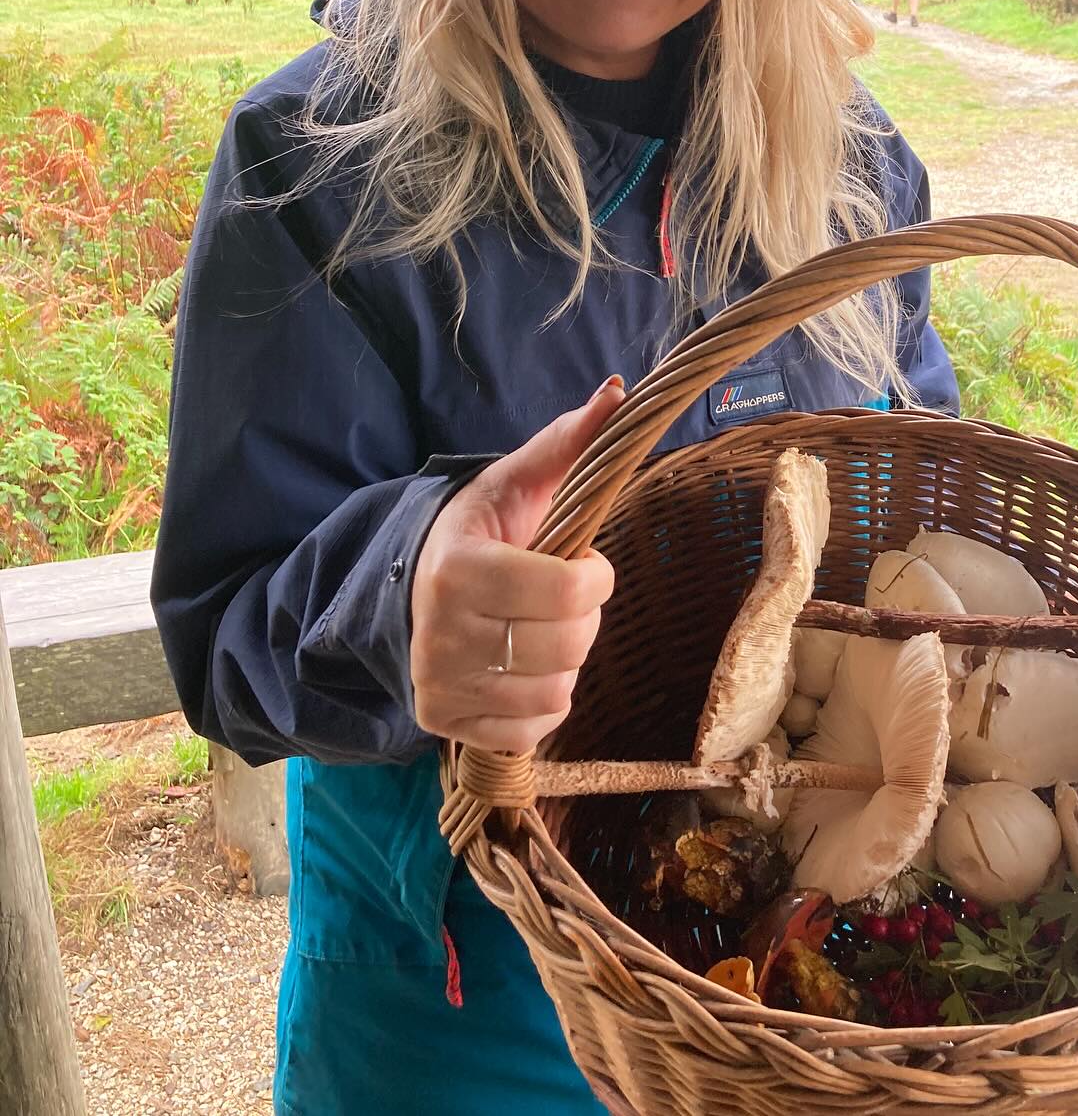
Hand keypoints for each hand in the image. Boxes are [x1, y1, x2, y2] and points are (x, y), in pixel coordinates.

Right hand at [410, 376, 624, 751]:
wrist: (413, 585)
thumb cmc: (481, 530)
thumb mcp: (516, 482)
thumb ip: (567, 442)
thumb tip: (619, 392)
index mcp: (458, 568)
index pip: (565, 593)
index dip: (596, 578)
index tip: (589, 562)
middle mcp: (440, 634)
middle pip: (566, 645)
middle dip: (585, 618)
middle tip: (565, 597)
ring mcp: (439, 684)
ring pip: (553, 693)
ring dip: (566, 660)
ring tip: (543, 630)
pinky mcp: (444, 723)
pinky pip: (530, 731)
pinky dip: (545, 703)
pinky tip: (528, 667)